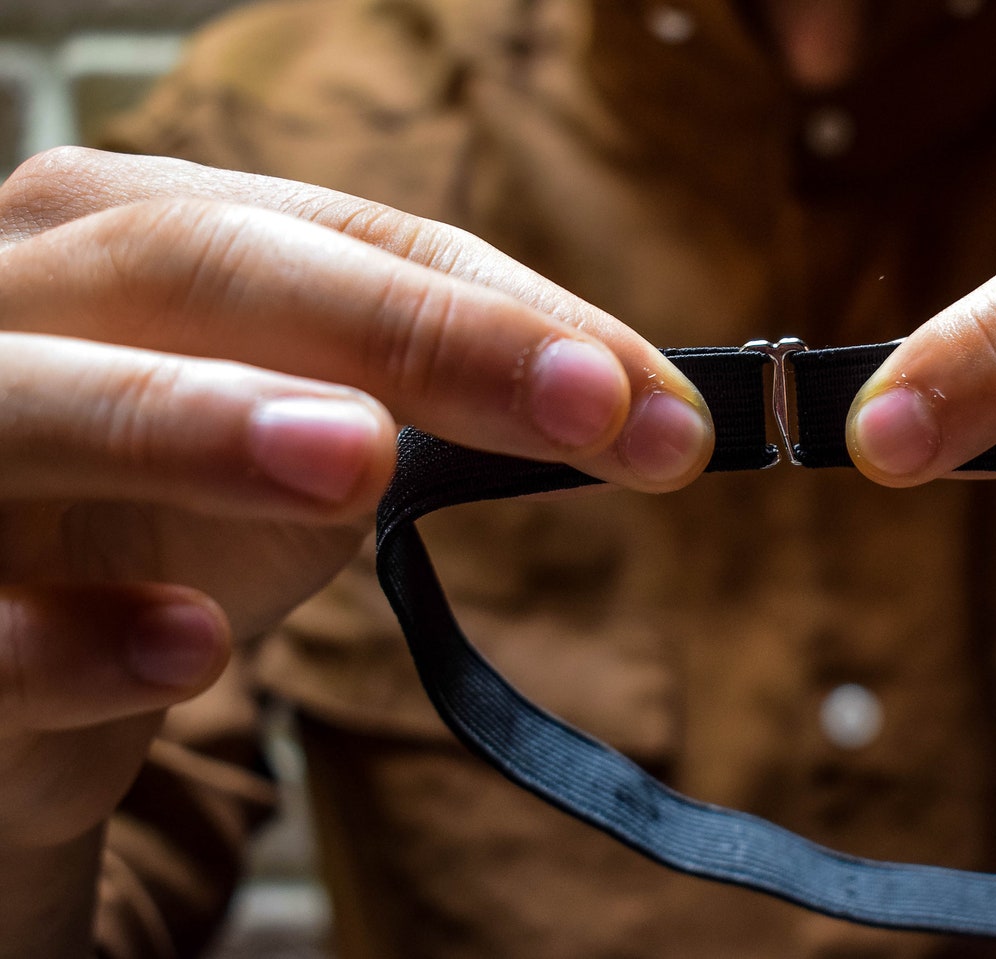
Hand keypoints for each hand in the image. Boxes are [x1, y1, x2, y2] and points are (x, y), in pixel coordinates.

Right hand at [0, 148, 714, 851]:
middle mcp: (14, 298)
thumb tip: (641, 408)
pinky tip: (189, 651)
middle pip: (198, 269)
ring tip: (357, 457)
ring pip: (34, 405)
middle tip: (579, 405)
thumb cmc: (169, 518)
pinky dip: (79, 642)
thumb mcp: (302, 432)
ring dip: (199, 421)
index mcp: (125, 227)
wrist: (16, 659)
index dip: (507, 316)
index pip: (341, 237)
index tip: (657, 405)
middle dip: (403, 332)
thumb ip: (428, 393)